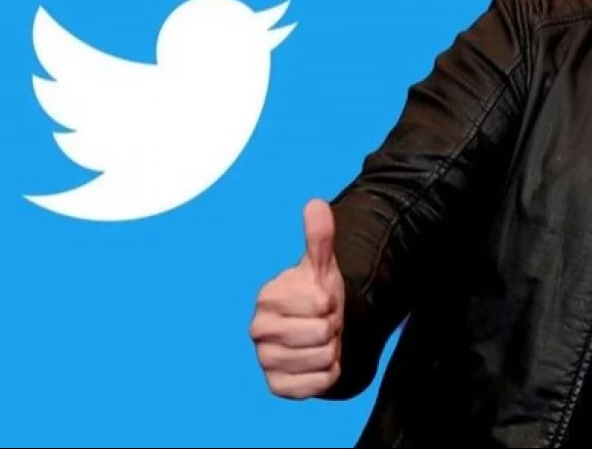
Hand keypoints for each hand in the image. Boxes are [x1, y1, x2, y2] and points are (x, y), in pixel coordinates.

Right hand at [251, 199, 344, 398]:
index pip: (320, 304)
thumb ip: (319, 237)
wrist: (317, 331)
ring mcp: (265, 360)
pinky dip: (329, 374)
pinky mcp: (277, 386)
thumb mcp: (321, 267)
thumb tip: (316, 204)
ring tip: (320, 341)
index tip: (321, 301)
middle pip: (323, 333)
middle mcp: (258, 330)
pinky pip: (320, 383)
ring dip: (332, 350)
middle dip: (332, 327)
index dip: (331, 302)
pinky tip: (318, 362)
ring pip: (324, 358)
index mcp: (268, 297)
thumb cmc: (316, 296)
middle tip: (322, 323)